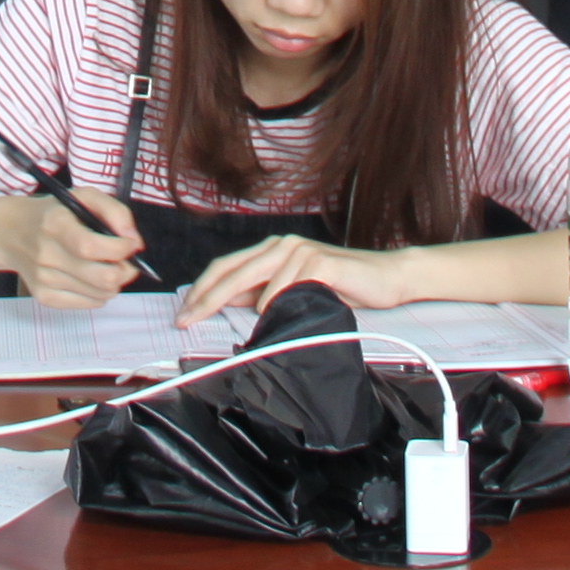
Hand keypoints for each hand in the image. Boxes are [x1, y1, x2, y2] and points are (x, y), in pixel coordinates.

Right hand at [0, 190, 145, 306]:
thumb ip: (115, 212)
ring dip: (113, 281)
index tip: (130, 243)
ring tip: (104, 266)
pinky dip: (99, 293)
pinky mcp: (45, 297)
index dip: (121, 249)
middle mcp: (47, 253)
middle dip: (125, 270)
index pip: (92, 247)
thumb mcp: (83, 197)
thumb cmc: (54, 212)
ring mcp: (44, 279)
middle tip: (124, 260)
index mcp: (55, 224)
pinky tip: (90, 277)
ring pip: (101, 294)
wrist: (9, 233)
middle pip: (103, 277)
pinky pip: (90, 304)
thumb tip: (134, 242)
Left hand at [177, 235, 393, 328]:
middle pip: (232, 272)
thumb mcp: (293, 291)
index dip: (201, 290)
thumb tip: (224, 302)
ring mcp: (299, 250)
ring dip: (243, 305)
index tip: (183, 315)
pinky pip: (287, 285)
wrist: (386, 278)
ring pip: (256, 280)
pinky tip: (278, 313)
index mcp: (272, 250)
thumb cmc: (341, 287)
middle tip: (185, 320)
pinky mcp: (318, 261)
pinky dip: (278, 302)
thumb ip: (262, 292)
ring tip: (238, 325)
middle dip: (205, 298)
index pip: (225, 268)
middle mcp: (281, 245)